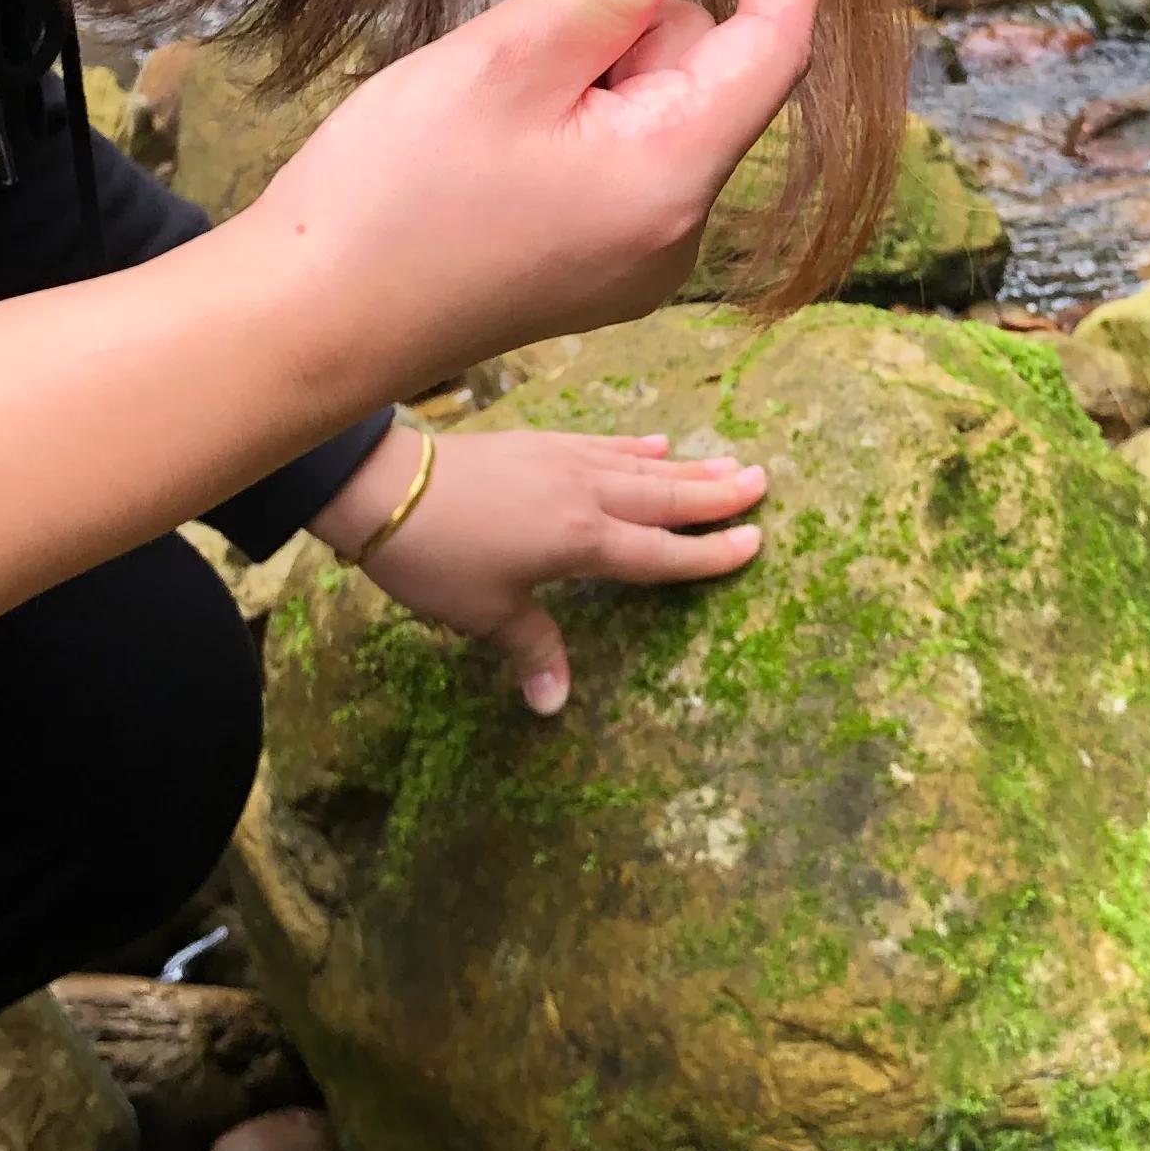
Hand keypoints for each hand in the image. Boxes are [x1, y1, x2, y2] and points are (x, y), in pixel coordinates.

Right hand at [0, 0, 822, 665]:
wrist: (305, 326)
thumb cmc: (392, 198)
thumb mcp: (507, 58)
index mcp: (673, 179)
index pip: (776, 45)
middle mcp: (676, 231)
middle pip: (702, 71)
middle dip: (639, 13)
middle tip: (539, 9)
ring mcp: (635, 257)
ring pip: (655, 107)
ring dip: (597, 60)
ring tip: (492, 88)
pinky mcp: (591, 264)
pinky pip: (620, 151)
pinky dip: (579, 107)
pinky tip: (497, 122)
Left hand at [322, 421, 769, 711]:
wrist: (386, 490)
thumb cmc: (436, 559)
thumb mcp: (485, 613)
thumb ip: (532, 651)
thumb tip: (554, 707)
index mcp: (580, 543)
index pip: (658, 553)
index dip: (707, 554)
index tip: (753, 543)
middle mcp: (584, 497)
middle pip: (663, 499)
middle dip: (714, 496)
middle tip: (763, 483)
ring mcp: (564, 464)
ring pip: (640, 468)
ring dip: (687, 469)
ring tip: (730, 463)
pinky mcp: (541, 446)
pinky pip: (602, 445)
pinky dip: (634, 447)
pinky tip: (657, 443)